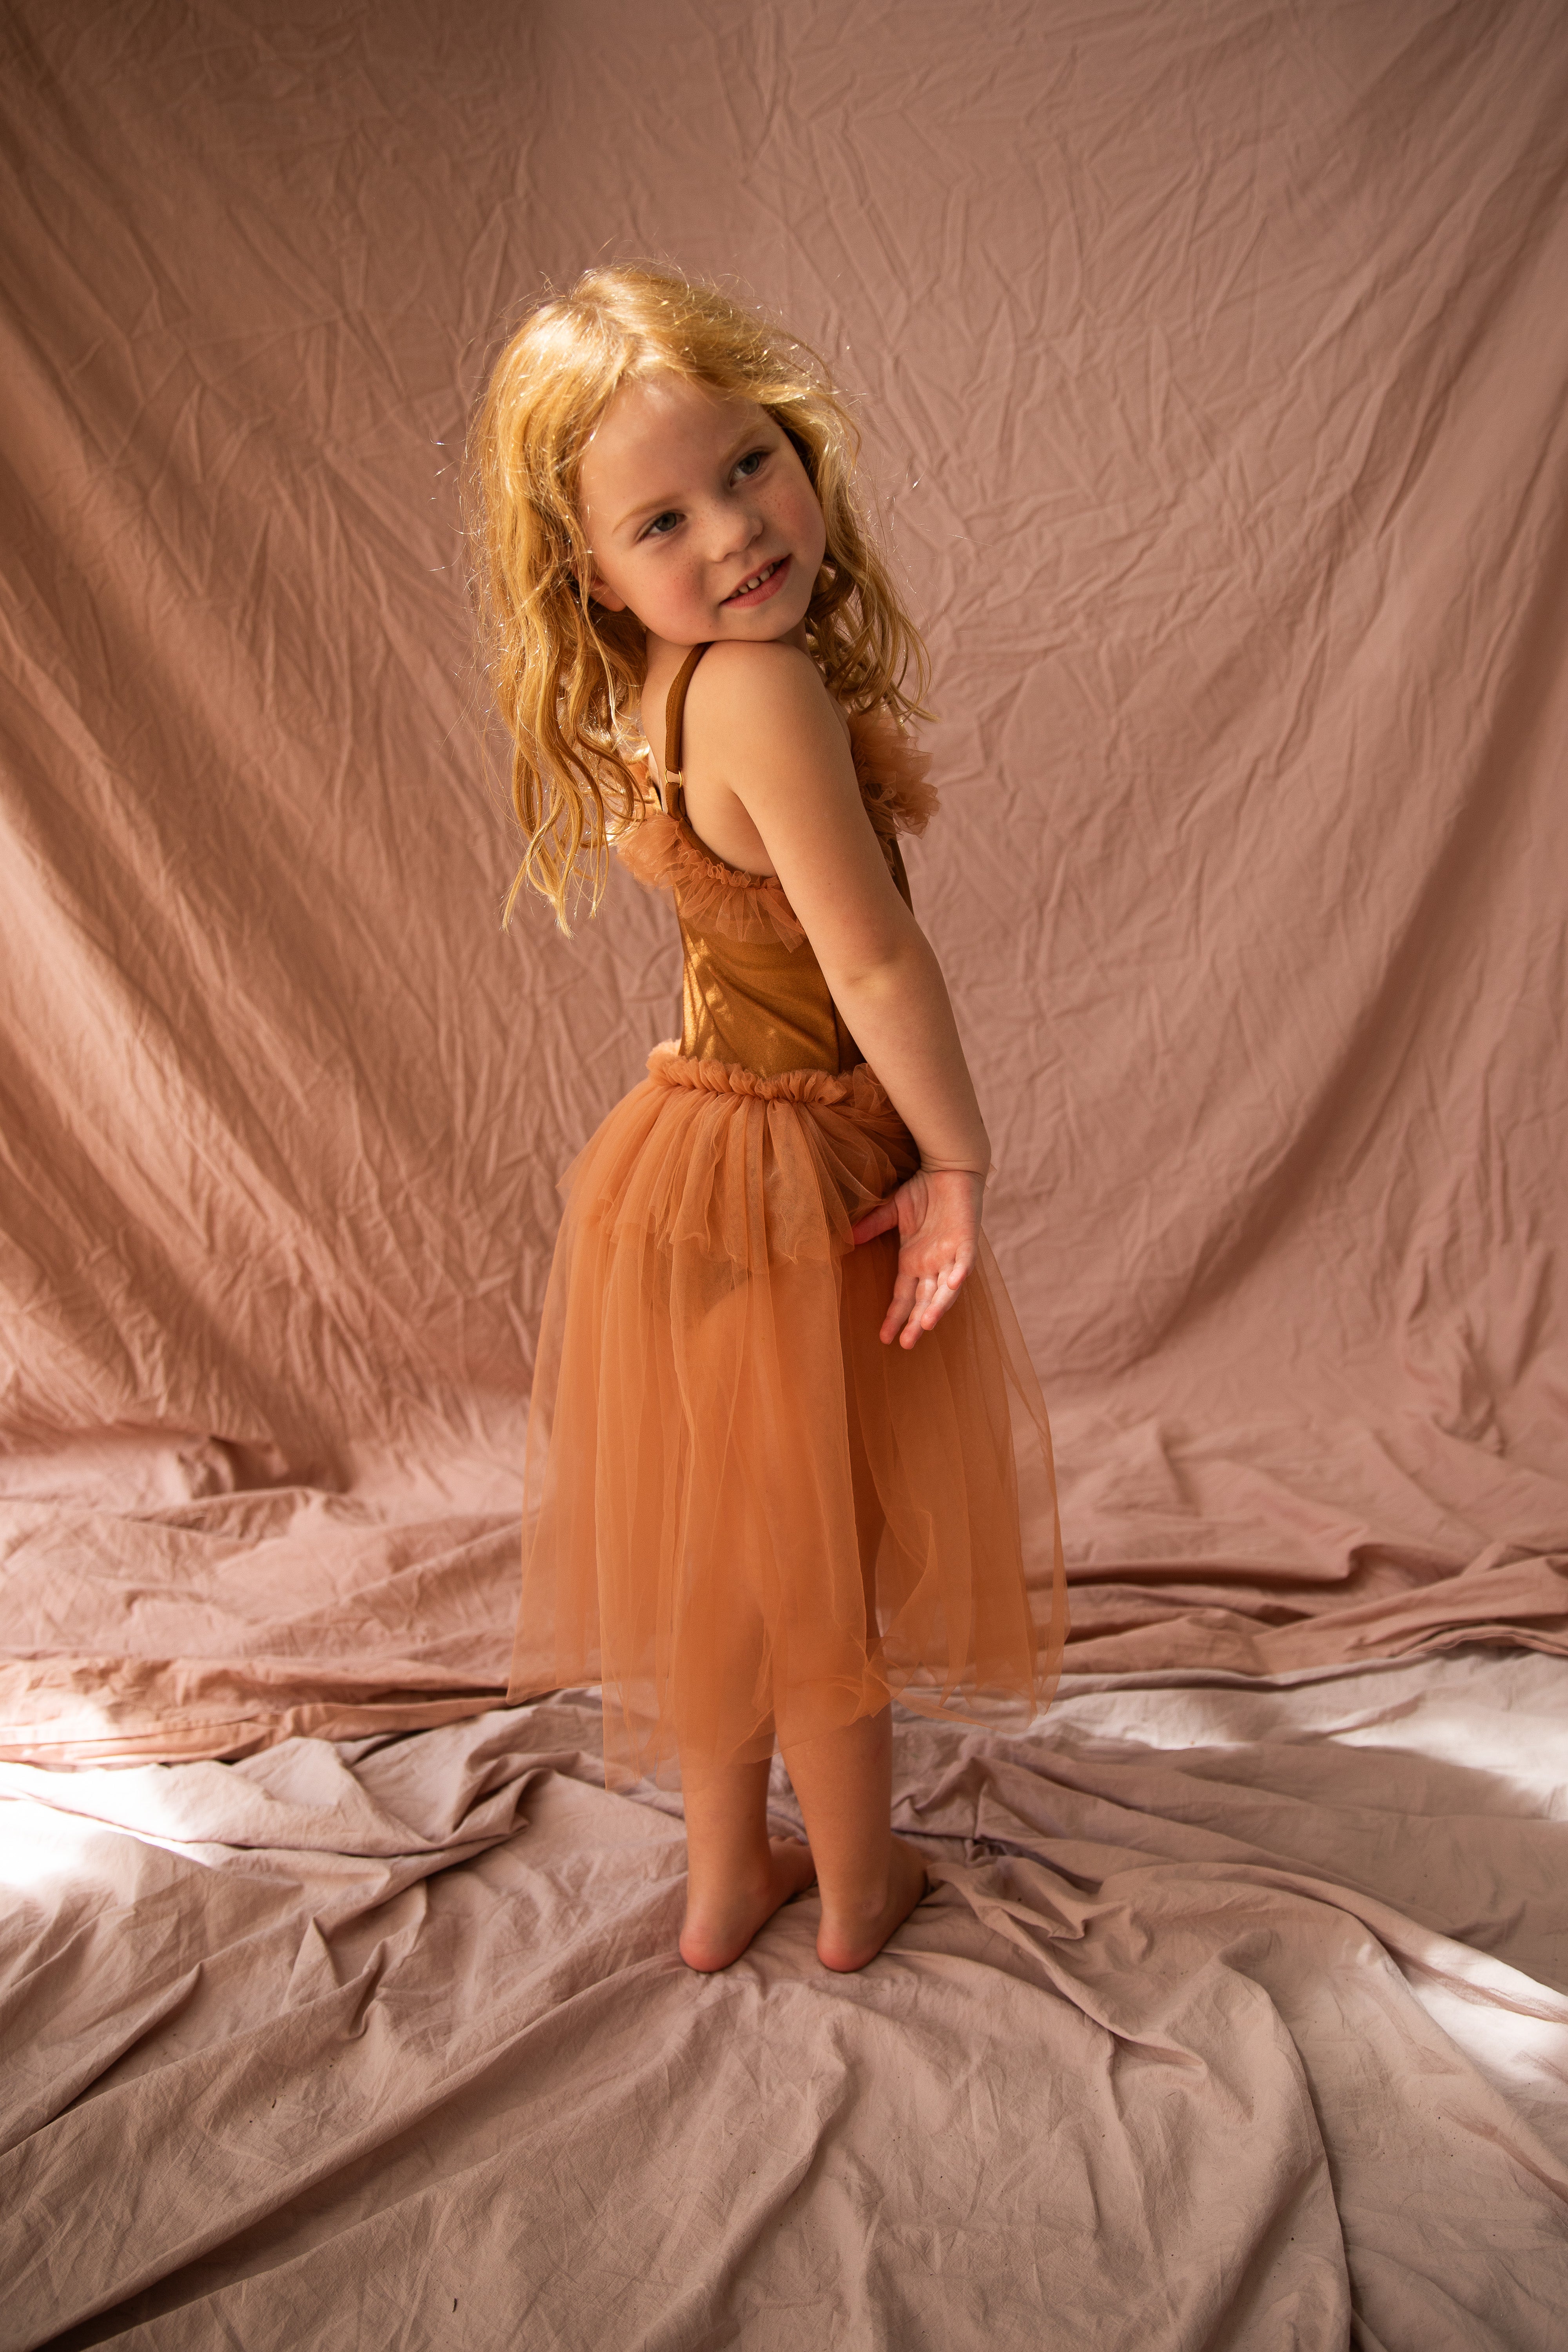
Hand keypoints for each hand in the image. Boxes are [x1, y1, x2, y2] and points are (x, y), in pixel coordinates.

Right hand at [848, 1168, 983, 1348]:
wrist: (950, 1166)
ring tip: (926, 1326)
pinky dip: (959, 1275)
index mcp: (915, 1261)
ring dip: (936, 1307)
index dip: (895, 1316)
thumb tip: (847, 1238)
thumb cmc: (925, 1189)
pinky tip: (953, 1286)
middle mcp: (933, 1264)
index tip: (884, 1337)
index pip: (904, 1296)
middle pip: (924, 1301)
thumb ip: (874, 1226)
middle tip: (905, 1345)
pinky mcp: (966, 1242)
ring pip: (944, 1290)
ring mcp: (950, 1255)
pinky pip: (964, 1263)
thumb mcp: (894, 1211)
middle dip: (915, 1323)